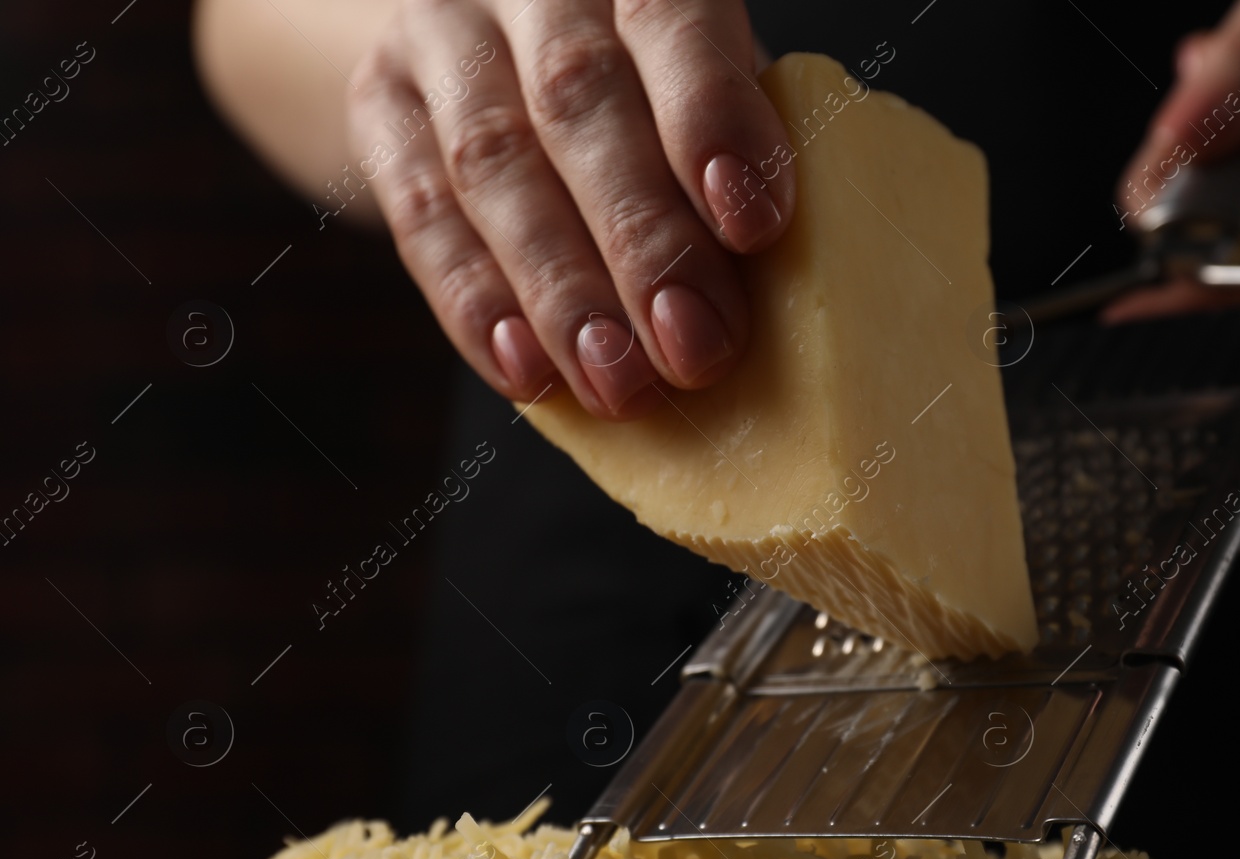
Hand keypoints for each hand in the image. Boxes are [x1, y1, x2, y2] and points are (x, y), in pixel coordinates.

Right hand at [347, 0, 793, 417]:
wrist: (490, 41)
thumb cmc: (646, 83)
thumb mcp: (699, 86)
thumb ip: (731, 153)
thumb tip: (802, 290)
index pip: (668, 18)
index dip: (712, 119)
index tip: (755, 225)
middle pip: (577, 103)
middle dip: (643, 240)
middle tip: (694, 347)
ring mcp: (439, 35)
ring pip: (493, 164)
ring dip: (561, 291)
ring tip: (616, 382)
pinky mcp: (379, 104)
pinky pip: (420, 213)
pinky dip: (475, 302)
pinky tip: (528, 369)